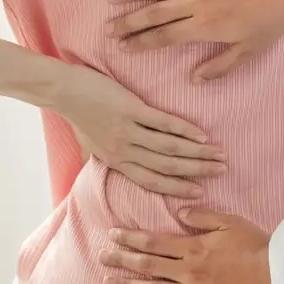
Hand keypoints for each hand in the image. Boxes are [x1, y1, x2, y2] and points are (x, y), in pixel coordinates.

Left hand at [52, 66, 225, 197]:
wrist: (63, 91)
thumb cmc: (77, 115)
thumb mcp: (91, 145)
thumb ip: (109, 157)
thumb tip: (121, 165)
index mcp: (116, 162)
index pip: (152, 181)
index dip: (177, 188)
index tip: (200, 192)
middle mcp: (124, 151)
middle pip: (167, 167)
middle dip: (196, 171)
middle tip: (220, 171)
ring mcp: (128, 131)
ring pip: (169, 148)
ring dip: (197, 152)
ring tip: (218, 154)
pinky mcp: (131, 110)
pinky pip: (163, 124)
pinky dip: (184, 130)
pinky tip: (201, 135)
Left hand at [98, 208, 283, 283]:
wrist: (275, 276)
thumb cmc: (255, 246)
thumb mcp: (230, 221)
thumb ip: (203, 216)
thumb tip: (179, 211)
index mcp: (193, 247)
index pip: (154, 241)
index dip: (131, 238)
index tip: (112, 235)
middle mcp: (187, 271)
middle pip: (148, 264)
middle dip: (122, 260)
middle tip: (101, 257)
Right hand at [105, 0, 283, 81]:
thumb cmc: (270, 22)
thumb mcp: (249, 51)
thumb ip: (220, 66)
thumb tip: (193, 79)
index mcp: (205, 27)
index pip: (165, 37)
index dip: (141, 43)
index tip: (123, 48)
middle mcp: (197, 3)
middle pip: (155, 13)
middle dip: (129, 22)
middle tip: (108, 28)